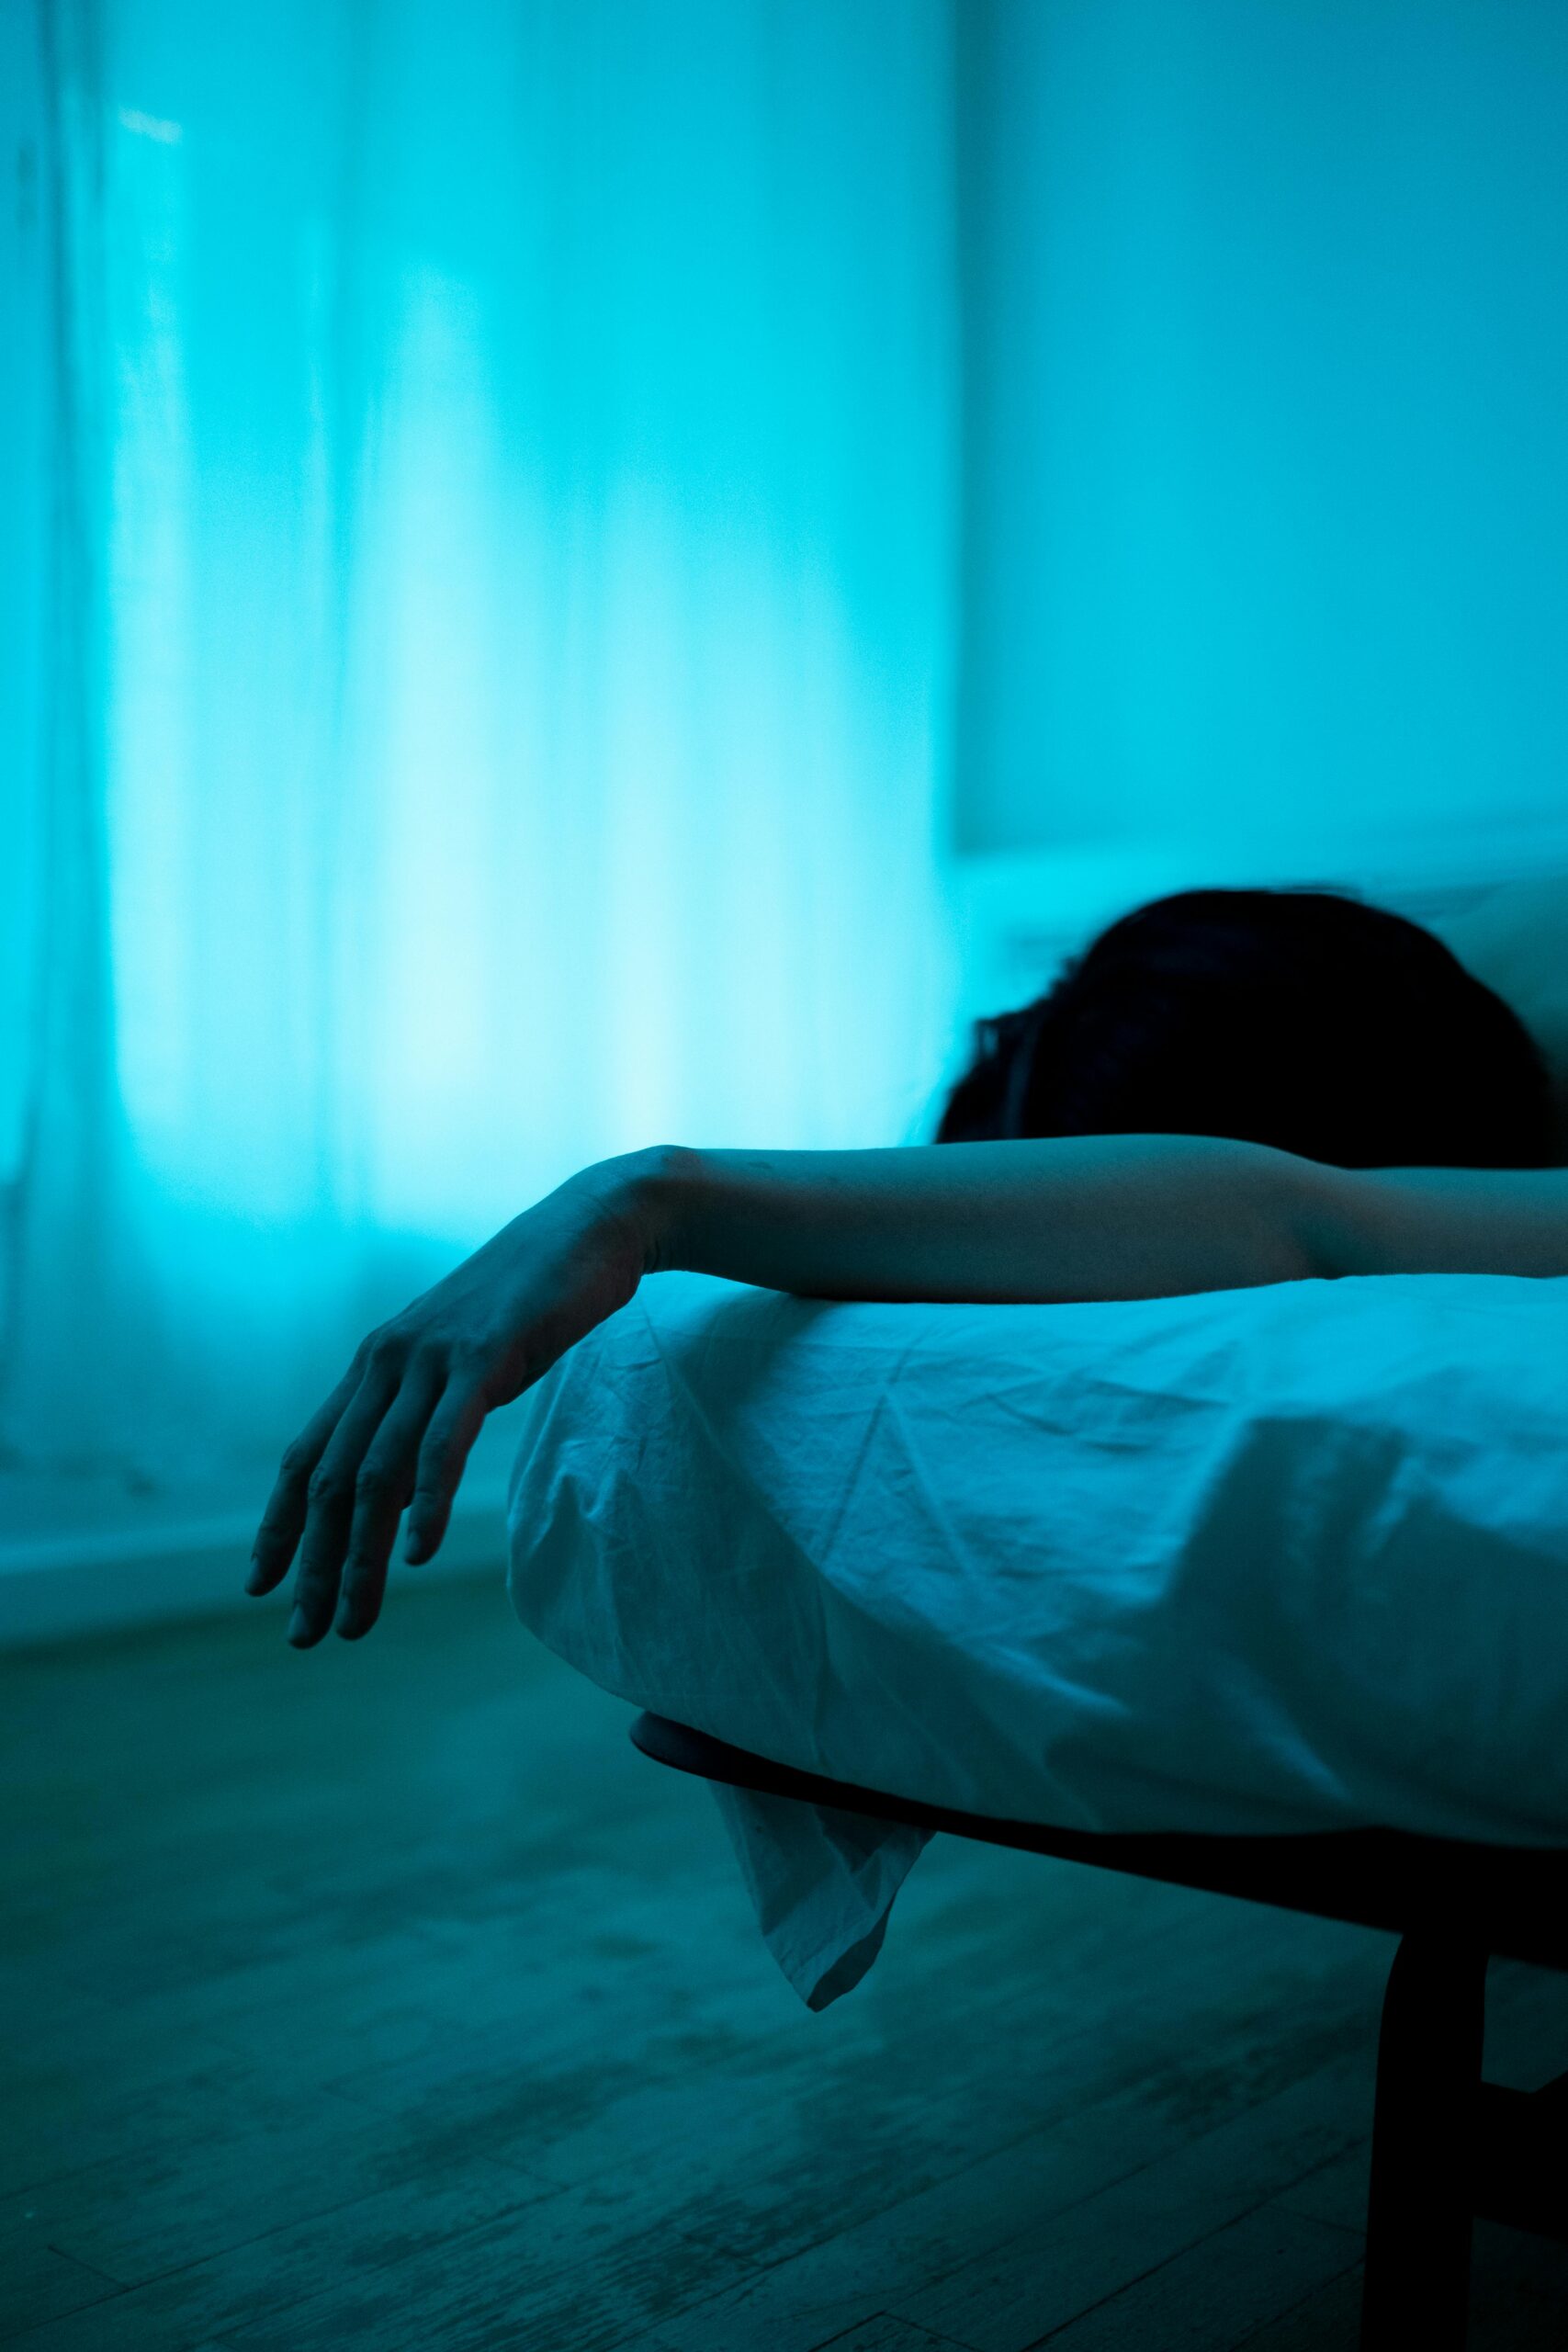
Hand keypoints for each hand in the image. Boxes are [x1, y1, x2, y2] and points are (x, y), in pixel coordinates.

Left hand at [245, 1157, 654, 1645]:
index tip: (260, 1588)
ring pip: (378, 1475)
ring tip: (356, 1619)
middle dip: (313, 1565)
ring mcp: (432, 1358)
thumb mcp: (463, 1366)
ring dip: (359, 1557)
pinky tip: (419, 1555)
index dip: (278, 1526)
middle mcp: (387, 1362)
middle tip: (304, 1634)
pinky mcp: (483, 1357)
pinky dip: (427, 1504)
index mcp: (376, 1367)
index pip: (306, 1458)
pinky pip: (443, 1443)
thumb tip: (395, 1499)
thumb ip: (423, 1420)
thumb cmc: (532, 1302)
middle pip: (329, 1480)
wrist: (591, 1228)